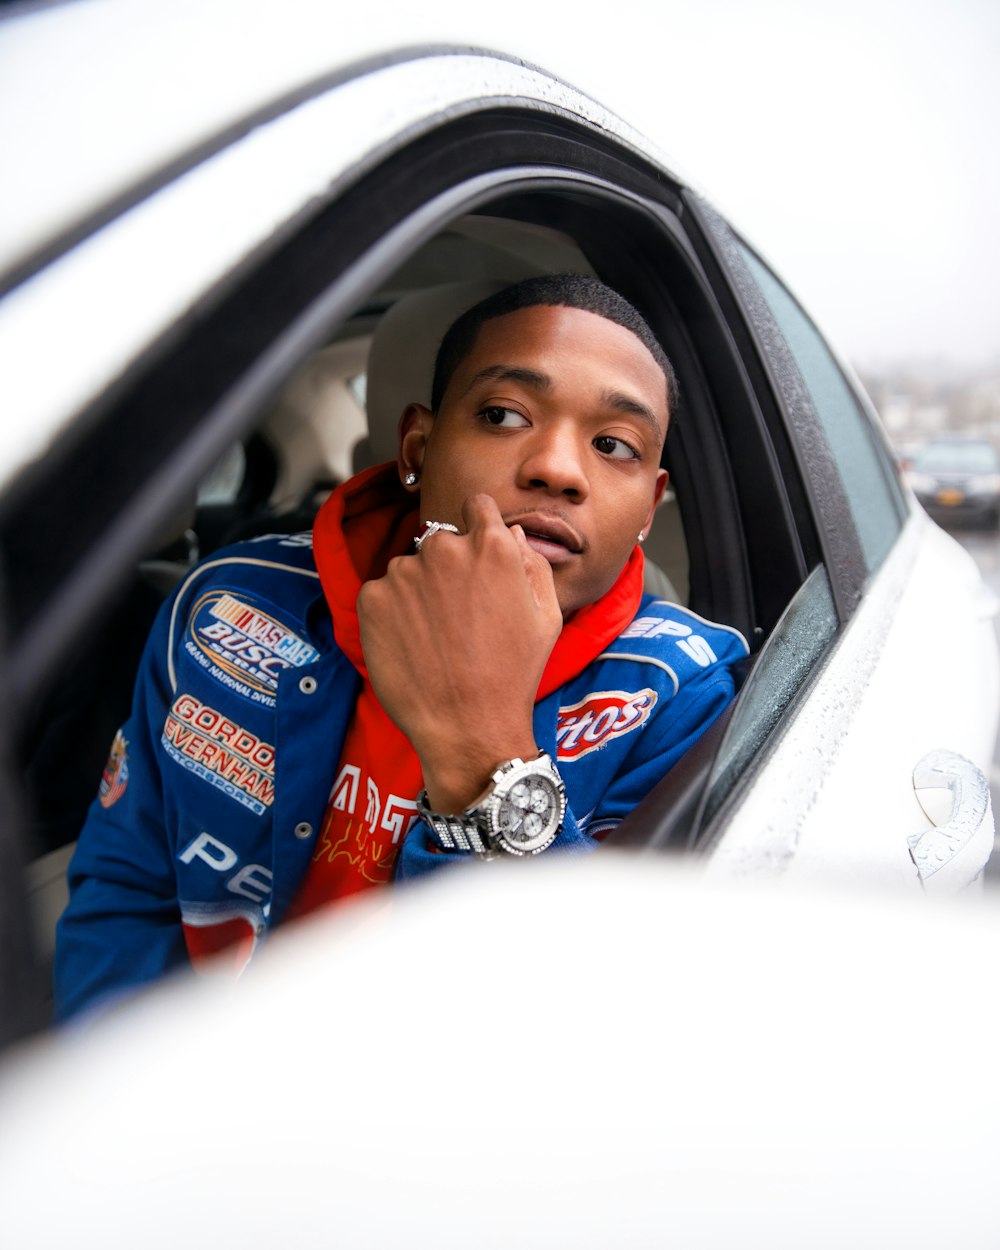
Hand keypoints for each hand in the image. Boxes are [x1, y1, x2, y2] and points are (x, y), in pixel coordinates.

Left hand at [357, 494, 562, 810]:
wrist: (467, 727)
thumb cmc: (514, 675)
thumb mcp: (547, 616)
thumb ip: (532, 563)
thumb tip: (509, 533)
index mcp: (492, 546)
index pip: (476, 506)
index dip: (477, 526)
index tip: (475, 555)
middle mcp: (444, 549)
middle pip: (441, 542)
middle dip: (448, 568)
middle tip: (458, 616)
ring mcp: (403, 572)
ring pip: (409, 569)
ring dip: (418, 591)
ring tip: (436, 638)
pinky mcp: (372, 599)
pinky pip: (381, 593)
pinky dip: (392, 614)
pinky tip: (413, 645)